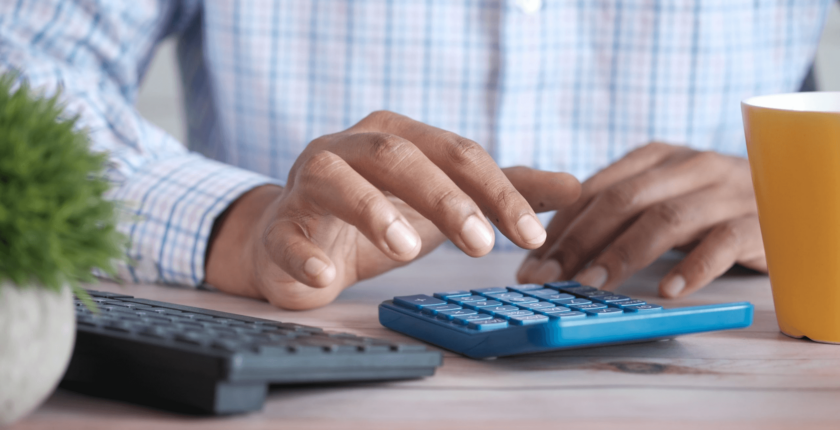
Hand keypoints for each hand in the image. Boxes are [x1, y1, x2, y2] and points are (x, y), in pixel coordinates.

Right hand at [206, 111, 580, 308]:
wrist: (298, 240)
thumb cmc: (378, 215)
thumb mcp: (445, 201)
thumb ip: (503, 191)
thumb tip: (577, 187)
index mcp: (399, 136)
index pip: (456, 152)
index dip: (497, 191)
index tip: (532, 235)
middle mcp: (351, 148)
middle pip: (399, 155)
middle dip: (444, 197)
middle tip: (482, 245)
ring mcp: (309, 183)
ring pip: (337, 179)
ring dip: (373, 210)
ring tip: (407, 248)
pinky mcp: (280, 226)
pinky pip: (286, 235)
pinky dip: (304, 256)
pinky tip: (326, 277)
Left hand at [517, 142, 766, 297]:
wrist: (790, 198)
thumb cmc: (707, 206)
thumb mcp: (660, 196)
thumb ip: (616, 211)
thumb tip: (550, 246)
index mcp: (656, 157)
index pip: (595, 189)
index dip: (560, 226)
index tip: (531, 263)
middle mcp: (688, 166)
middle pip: (623, 200)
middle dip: (578, 240)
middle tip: (548, 278)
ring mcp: (725, 191)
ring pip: (665, 217)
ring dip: (623, 253)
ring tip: (592, 285)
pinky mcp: (757, 221)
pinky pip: (722, 242)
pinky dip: (693, 267)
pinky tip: (668, 292)